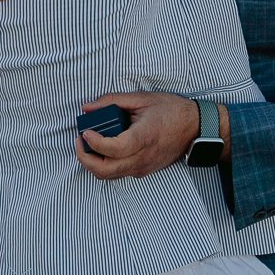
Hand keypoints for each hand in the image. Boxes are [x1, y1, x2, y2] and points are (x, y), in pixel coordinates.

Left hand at [75, 92, 200, 178]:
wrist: (194, 128)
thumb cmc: (170, 110)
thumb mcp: (142, 98)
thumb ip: (112, 101)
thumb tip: (87, 107)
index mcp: (144, 137)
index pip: (113, 149)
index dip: (94, 142)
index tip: (84, 131)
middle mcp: (142, 158)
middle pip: (105, 170)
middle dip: (85, 158)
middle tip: (80, 140)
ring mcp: (142, 168)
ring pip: (109, 175)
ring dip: (93, 162)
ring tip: (89, 143)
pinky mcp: (143, 171)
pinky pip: (119, 173)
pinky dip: (106, 163)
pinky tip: (105, 147)